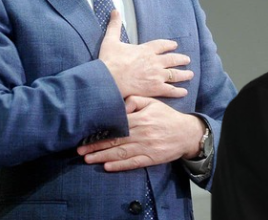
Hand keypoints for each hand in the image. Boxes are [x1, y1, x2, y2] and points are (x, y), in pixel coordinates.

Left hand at [77, 96, 205, 170]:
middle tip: (80, 150)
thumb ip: (135, 101)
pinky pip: (133, 163)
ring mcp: (146, 147)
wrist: (186, 133)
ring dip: (103, 157)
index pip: (116, 125)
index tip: (86, 134)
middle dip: (96, 146)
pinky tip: (107, 167)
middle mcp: (142, 133)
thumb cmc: (166, 116)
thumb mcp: (152, 102)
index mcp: (141, 118)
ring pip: (121, 153)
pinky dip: (120, 166)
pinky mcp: (151, 159)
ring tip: (88, 159)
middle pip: (115, 141)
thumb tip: (120, 106)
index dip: (100, 130)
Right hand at [99, 11, 193, 98]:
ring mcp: (156, 76)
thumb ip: (114, 26)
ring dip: (183, 74)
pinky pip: (170, 90)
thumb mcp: (110, 40)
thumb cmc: (109, 61)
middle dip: (181, 59)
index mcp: (145, 50)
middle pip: (172, 59)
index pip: (161, 45)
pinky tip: (184, 92)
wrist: (109, 80)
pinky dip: (178, 91)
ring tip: (190, 74)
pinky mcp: (154, 89)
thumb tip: (115, 11)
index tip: (175, 45)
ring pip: (174, 74)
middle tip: (187, 59)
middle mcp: (154, 62)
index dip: (169, 45)